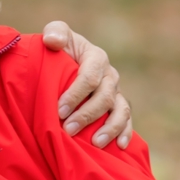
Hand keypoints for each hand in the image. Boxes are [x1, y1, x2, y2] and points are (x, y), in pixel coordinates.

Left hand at [42, 20, 132, 148]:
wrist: (66, 65)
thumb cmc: (59, 51)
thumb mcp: (57, 35)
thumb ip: (56, 32)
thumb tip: (52, 41)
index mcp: (96, 58)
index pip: (90, 77)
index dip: (76, 94)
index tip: (59, 110)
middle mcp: (110, 76)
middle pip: (105, 97)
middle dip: (87, 115)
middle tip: (68, 130)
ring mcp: (116, 93)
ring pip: (121, 110)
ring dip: (110, 128)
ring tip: (95, 143)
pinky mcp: (118, 108)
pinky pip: (127, 121)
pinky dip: (126, 133)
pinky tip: (121, 146)